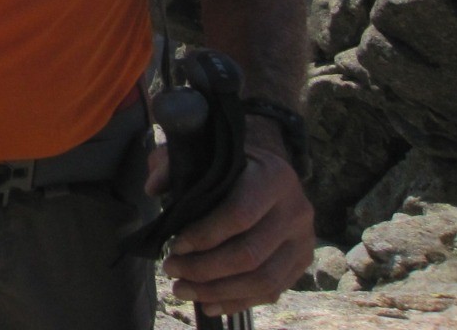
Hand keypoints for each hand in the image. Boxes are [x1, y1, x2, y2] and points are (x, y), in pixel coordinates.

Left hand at [157, 144, 314, 317]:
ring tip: (182, 289)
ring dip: (218, 292)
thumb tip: (153, 188)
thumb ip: (173, 164)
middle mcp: (296, 210)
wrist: (268, 171)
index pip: (239, 214)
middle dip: (205, 269)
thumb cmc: (227, 162)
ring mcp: (303, 240)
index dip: (204, 235)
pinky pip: (272, 291)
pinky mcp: (302, 261)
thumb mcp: (200, 152)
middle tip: (171, 270)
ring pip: (263, 280)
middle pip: (250, 254)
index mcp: (273, 177)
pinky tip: (208, 304)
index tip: (174, 245)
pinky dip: (238, 301)